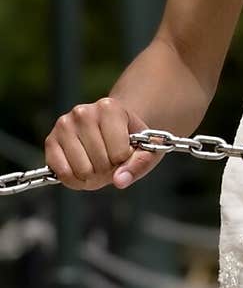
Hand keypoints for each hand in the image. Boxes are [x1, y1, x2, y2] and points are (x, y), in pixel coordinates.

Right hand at [44, 98, 161, 191]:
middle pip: (100, 162)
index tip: (126, 151)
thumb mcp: (147, 148)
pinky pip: (62, 173)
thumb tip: (119, 181)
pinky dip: (74, 180)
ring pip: (81, 170)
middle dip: (108, 170)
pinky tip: (82, 171)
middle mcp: (83, 112)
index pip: (119, 153)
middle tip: (111, 160)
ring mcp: (64, 125)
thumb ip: (139, 164)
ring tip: (98, 164)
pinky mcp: (50, 140)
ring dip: (92, 177)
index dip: (125, 160)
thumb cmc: (131, 139)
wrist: (112, 127)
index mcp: (109, 107)